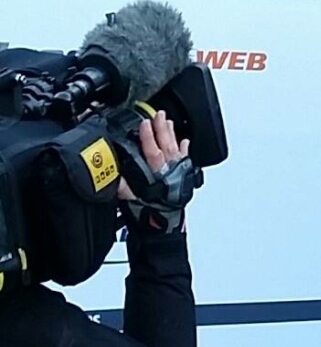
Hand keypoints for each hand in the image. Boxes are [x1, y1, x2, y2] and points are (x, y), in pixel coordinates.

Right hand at [118, 111, 194, 232]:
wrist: (163, 231)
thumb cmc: (148, 217)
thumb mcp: (129, 201)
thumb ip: (122, 185)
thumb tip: (111, 173)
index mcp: (156, 176)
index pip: (151, 151)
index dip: (148, 136)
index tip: (145, 123)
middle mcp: (169, 173)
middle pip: (166, 146)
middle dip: (162, 129)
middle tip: (159, 115)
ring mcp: (178, 175)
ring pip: (175, 150)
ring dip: (171, 135)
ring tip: (168, 122)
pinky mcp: (183, 180)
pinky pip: (185, 161)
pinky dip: (184, 151)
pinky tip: (184, 142)